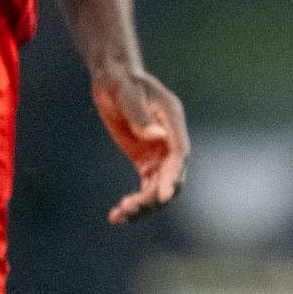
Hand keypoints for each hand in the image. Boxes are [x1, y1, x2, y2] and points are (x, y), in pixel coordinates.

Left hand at [91, 61, 188, 223]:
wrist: (113, 78)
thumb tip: (156, 136)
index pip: (179, 154)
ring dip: (144, 205)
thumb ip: (140, 115)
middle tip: (129, 208)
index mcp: (172, 121)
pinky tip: (117, 215)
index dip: (174, 175)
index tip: (164, 195)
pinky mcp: (146, 160)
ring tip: (119, 215)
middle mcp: (171, 140)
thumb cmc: (122, 81)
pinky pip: (146, 187)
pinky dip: (136, 202)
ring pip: (159, 187)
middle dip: (154, 196)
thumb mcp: (127, 93)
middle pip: (173, 176)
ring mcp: (160, 152)